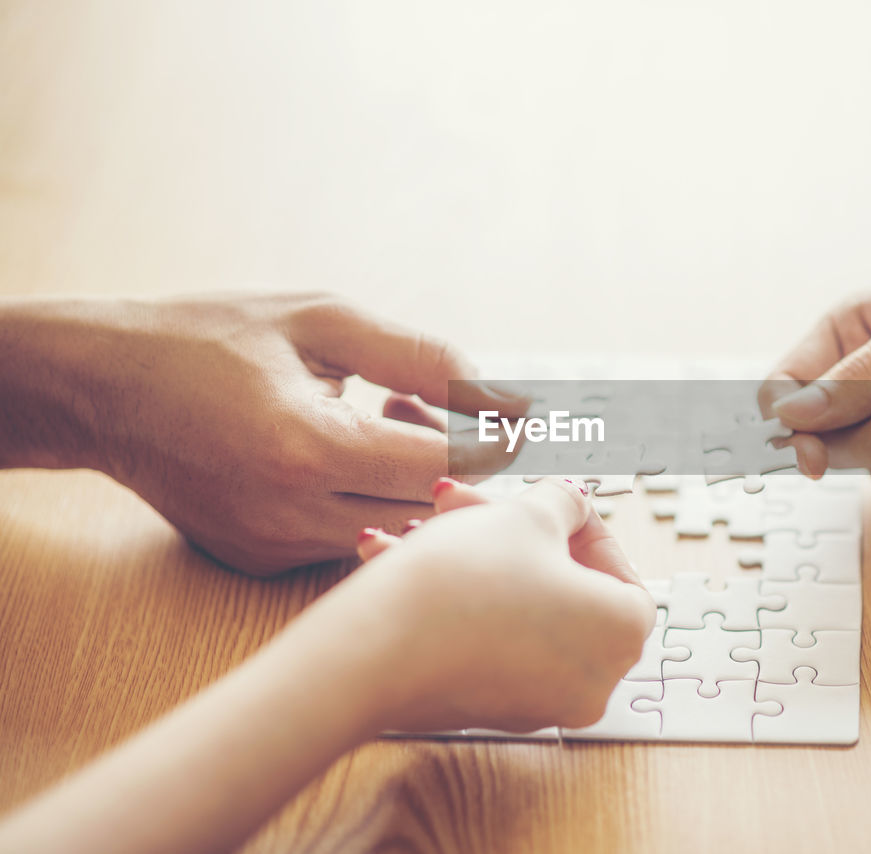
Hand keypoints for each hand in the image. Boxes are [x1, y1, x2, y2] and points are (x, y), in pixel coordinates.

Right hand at [2, 292, 525, 572]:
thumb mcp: (322, 320)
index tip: (507, 414)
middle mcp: (290, 513)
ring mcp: (272, 547)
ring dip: (415, 484)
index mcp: (308, 446)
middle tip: (432, 408)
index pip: (448, 468)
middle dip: (458, 463)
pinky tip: (343, 453)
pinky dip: (370, 503)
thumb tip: (505, 394)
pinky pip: (349, 542)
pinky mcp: (259, 562)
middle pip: (431, 511)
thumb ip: (421, 357)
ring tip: (381, 421)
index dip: (492, 441)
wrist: (102, 386)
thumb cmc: (210, 335)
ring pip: (396, 534)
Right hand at [336, 477, 654, 733]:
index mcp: (623, 632)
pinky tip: (403, 563)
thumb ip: (563, 503)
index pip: (617, 566)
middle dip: (507, 534)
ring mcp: (539, 703)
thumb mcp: (527, 515)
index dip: (574, 524)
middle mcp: (592, 680)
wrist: (377, 649)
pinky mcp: (486, 710)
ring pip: (513, 610)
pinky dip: (458, 602)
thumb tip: (572, 504)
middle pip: (559, 586)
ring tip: (418, 528)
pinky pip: (485, 642)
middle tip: (465, 503)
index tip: (539, 502)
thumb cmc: (466, 579)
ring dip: (471, 561)